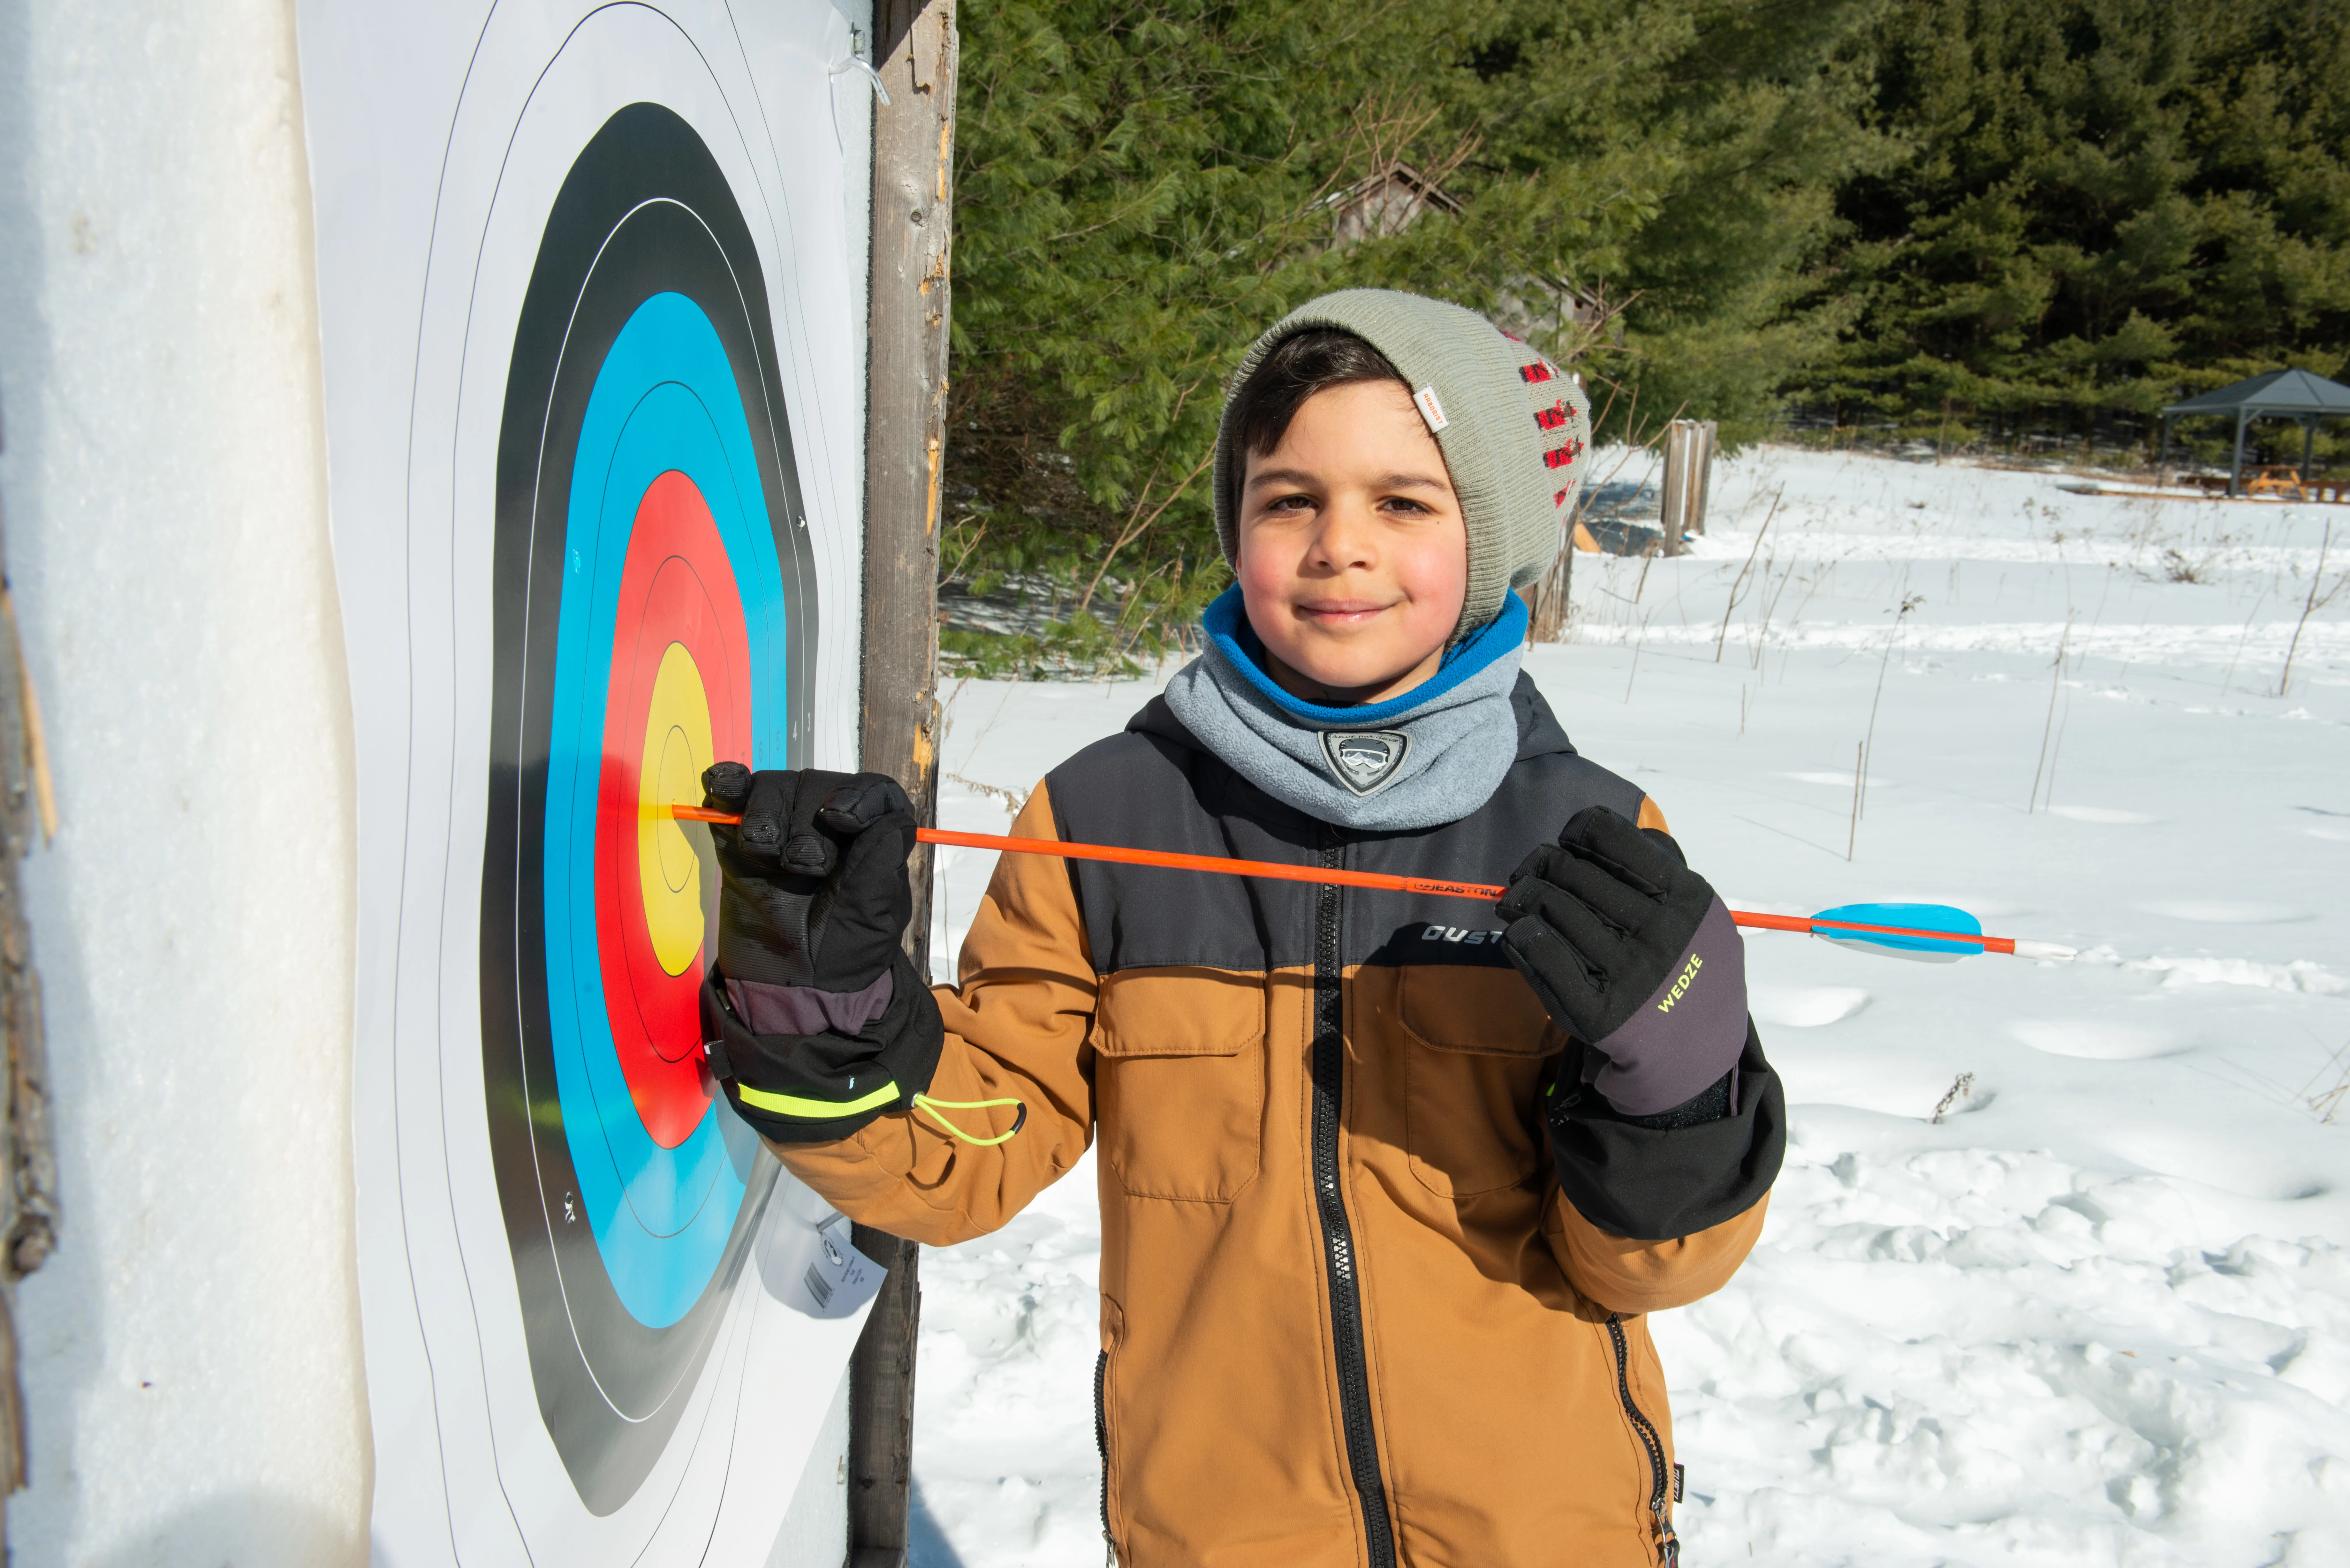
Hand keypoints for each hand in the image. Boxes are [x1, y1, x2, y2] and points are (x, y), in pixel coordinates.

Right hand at [700, 763, 916, 991]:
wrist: (788, 989)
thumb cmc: (840, 955)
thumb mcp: (871, 919)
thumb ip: (880, 867)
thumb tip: (894, 819)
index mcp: (872, 841)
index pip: (875, 793)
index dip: (858, 796)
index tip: (839, 818)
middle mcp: (829, 827)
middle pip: (819, 786)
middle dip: (806, 821)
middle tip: (799, 867)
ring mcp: (784, 829)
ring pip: (774, 787)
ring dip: (765, 814)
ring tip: (763, 853)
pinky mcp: (742, 840)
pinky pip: (734, 798)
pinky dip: (726, 786)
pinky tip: (722, 788)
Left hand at [1496, 805, 1746, 1118]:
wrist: (1696, 1052)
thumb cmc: (1687, 968)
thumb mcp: (1695, 914)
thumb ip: (1653, 872)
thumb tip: (1587, 829)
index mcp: (1686, 900)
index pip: (1610, 838)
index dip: (1576, 831)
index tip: (1568, 841)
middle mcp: (1660, 934)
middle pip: (1570, 870)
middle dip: (1540, 864)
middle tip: (1529, 872)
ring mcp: (1629, 974)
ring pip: (1548, 906)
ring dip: (1521, 896)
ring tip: (1515, 900)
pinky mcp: (1598, 1012)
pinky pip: (1540, 953)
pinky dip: (1520, 934)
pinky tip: (1519, 932)